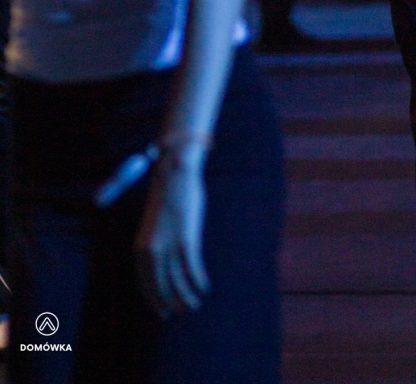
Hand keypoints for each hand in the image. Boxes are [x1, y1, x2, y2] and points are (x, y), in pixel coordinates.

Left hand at [134, 155, 208, 316]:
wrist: (175, 174)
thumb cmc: (167, 197)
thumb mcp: (155, 225)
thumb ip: (156, 245)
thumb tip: (162, 262)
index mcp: (140, 247)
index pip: (145, 282)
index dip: (154, 299)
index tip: (162, 311)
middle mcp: (151, 250)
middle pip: (160, 286)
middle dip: (171, 303)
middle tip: (182, 312)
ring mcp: (169, 246)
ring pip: (178, 282)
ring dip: (187, 297)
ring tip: (195, 305)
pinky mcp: (186, 240)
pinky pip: (192, 269)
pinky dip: (198, 281)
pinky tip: (204, 287)